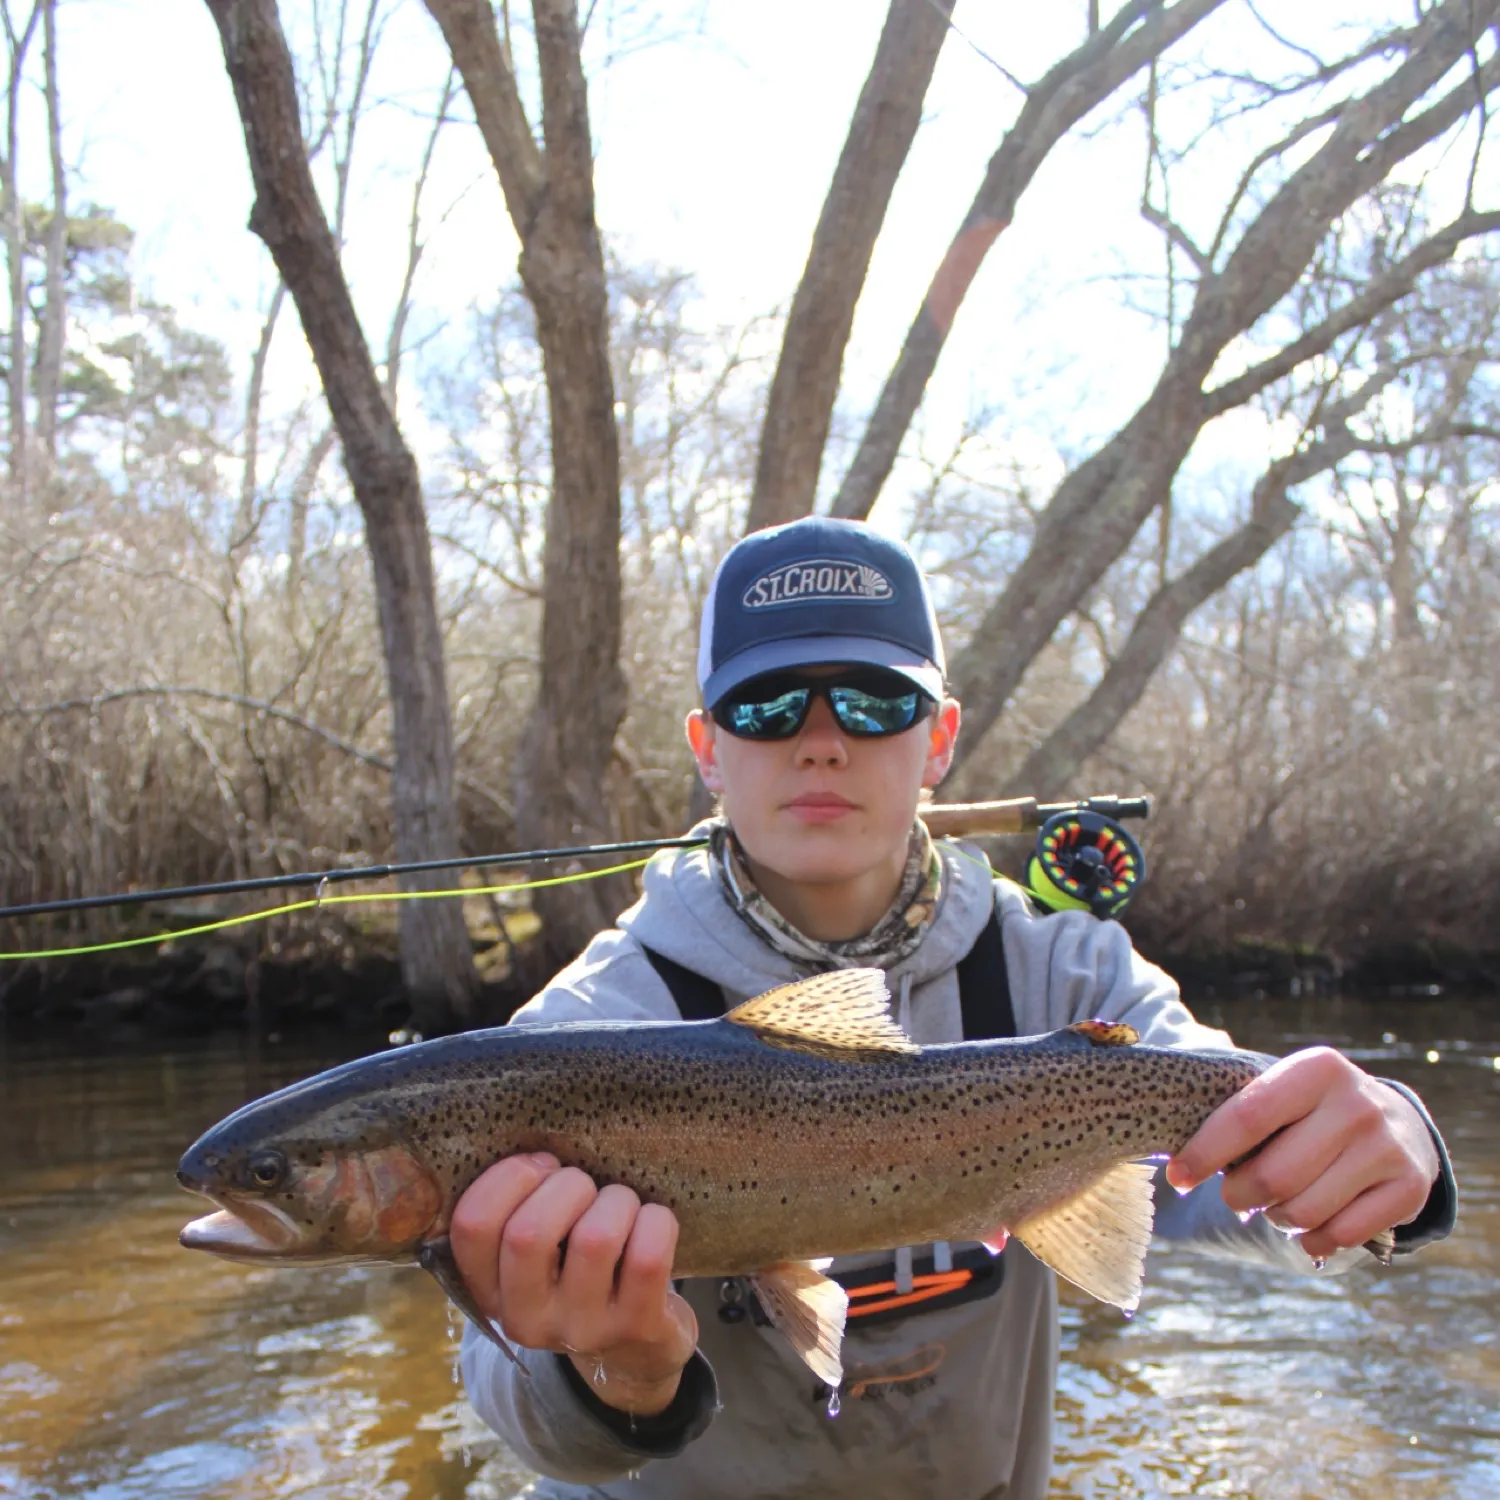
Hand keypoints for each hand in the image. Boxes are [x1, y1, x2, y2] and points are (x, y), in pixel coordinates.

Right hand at [450, 1153, 698, 1414]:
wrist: (634, 1350)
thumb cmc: (579, 1273)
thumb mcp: (535, 1257)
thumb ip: (518, 1210)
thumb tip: (535, 1143)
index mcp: (490, 1291)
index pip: (471, 1226)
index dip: (508, 1177)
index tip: (543, 1165)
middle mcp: (527, 1319)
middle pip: (528, 1233)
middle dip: (567, 1186)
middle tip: (586, 1187)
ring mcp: (582, 1329)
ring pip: (596, 1237)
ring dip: (616, 1200)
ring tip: (621, 1207)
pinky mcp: (636, 1327)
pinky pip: (648, 1255)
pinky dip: (656, 1221)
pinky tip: (651, 1224)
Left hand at [1166, 1048, 1440, 1264]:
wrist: (1396, 1123)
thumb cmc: (1311, 1112)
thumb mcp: (1280, 1093)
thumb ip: (1233, 1114)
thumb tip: (1171, 1158)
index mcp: (1315, 1070)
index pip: (1245, 1118)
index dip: (1204, 1153)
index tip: (1177, 1177)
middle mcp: (1356, 1104)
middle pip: (1273, 1175)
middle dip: (1240, 1195)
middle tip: (1237, 1195)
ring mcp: (1387, 1146)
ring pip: (1303, 1210)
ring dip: (1277, 1217)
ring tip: (1277, 1204)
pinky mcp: (1409, 1188)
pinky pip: (1340, 1234)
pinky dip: (1312, 1240)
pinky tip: (1307, 1228)